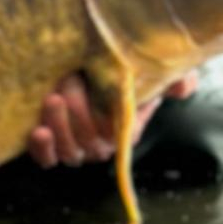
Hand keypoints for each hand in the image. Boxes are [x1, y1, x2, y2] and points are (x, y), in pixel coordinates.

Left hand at [26, 71, 198, 169]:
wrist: (85, 65)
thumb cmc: (121, 69)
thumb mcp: (151, 69)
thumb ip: (174, 78)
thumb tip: (183, 86)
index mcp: (126, 130)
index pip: (119, 139)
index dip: (107, 123)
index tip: (100, 97)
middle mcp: (100, 143)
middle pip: (90, 144)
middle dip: (79, 117)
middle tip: (69, 87)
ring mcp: (73, 144)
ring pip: (67, 152)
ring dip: (60, 128)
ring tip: (53, 100)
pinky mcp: (48, 142)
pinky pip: (46, 158)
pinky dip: (41, 148)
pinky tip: (39, 131)